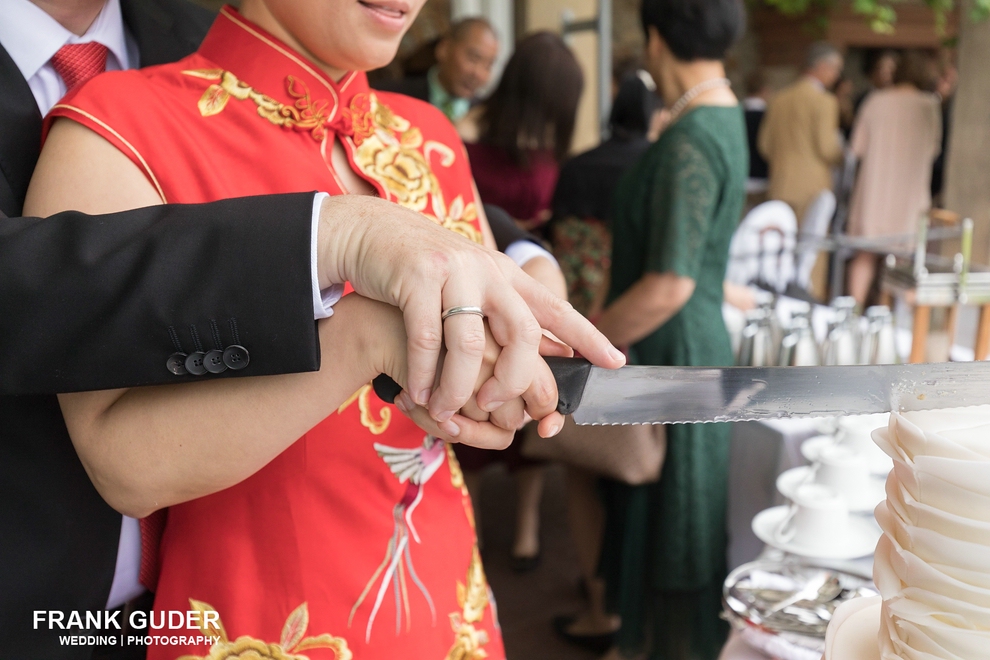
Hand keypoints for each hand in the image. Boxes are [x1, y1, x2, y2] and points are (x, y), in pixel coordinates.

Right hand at [317, 195, 624, 426]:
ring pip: (468, 344)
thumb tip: (556, 352)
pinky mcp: (415, 276)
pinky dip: (424, 372)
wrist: (370, 232)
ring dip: (458, 386)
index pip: (556, 308)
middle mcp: (487, 270)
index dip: (588, 336)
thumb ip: (508, 313)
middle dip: (514, 380)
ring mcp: (452, 271)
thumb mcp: (474, 284)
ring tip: (445, 408)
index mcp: (506, 275)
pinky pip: (426, 338)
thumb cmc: (425, 271)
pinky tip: (417, 393)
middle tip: (493, 408)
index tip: (616, 362)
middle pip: (522, 333)